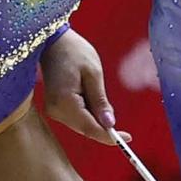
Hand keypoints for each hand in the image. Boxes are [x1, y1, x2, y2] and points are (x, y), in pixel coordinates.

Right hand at [40, 29, 132, 146]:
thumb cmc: (74, 52)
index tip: (127, 139)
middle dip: (104, 129)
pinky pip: (76, 118)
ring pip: (82, 125)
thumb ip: (100, 101)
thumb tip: (109, 124)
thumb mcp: (93, 73)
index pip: (90, 128)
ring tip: (100, 94)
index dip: (109, 137)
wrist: (53, 41)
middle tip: (124, 129)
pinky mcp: (55, 107)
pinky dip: (89, 115)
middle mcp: (56, 110)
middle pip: (85, 129)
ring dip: (97, 120)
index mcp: (65, 102)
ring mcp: (53, 110)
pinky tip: (93, 99)